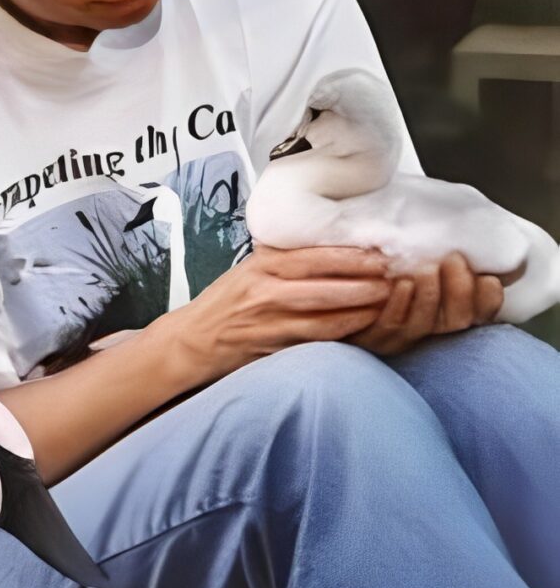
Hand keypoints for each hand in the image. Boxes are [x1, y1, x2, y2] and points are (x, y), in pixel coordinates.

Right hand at [154, 244, 392, 389]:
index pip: (312, 256)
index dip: (348, 254)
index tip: (377, 251)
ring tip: (387, 300)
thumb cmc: (225, 302)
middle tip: (393, 275)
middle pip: (324, 285)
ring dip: (360, 308)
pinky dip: (343, 333)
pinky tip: (364, 327)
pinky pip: (316, 340)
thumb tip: (326, 239)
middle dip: (363, 281)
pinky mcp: (274, 347)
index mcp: (262, 265)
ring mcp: (270, 322)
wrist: (194, 340)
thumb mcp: (249, 268)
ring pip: (324, 315)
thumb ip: (282, 256)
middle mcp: (266, 291)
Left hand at [345, 250, 504, 356]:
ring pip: (423, 325)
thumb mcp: (414, 248)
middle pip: (456, 321)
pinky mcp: (366, 337)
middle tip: (454, 260)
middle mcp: (425, 327)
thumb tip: (468, 223)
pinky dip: (398, 305)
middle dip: (461, 292)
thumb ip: (436, 244)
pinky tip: (401, 284)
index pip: (478, 313)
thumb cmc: (380, 258)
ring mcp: (396, 336)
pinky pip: (386, 326)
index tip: (489, 279)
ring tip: (427, 270)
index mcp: (444, 309)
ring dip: (430, 296)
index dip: (487, 302)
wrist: (330, 280)